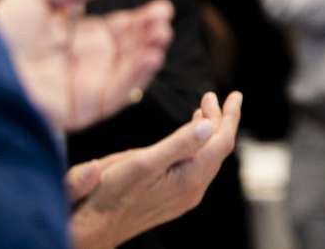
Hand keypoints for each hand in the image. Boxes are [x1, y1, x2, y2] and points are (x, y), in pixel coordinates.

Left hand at [0, 0, 173, 131]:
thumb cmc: (2, 33)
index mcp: (76, 37)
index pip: (120, 27)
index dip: (142, 18)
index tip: (161, 5)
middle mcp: (86, 61)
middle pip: (130, 46)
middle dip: (150, 32)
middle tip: (164, 17)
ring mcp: (88, 84)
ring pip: (131, 67)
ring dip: (150, 49)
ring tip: (162, 32)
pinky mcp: (86, 107)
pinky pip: (121, 91)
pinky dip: (139, 73)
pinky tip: (152, 54)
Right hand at [68, 92, 242, 248]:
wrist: (90, 231)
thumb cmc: (110, 195)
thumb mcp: (142, 163)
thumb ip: (179, 143)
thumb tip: (209, 124)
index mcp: (190, 179)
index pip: (222, 142)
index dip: (229, 116)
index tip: (233, 94)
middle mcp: (193, 190)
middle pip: (218, 149)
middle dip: (220, 120)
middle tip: (211, 97)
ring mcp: (185, 196)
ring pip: (208, 158)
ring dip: (209, 132)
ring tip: (204, 110)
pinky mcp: (174, 198)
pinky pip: (196, 166)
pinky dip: (197, 145)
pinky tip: (189, 134)